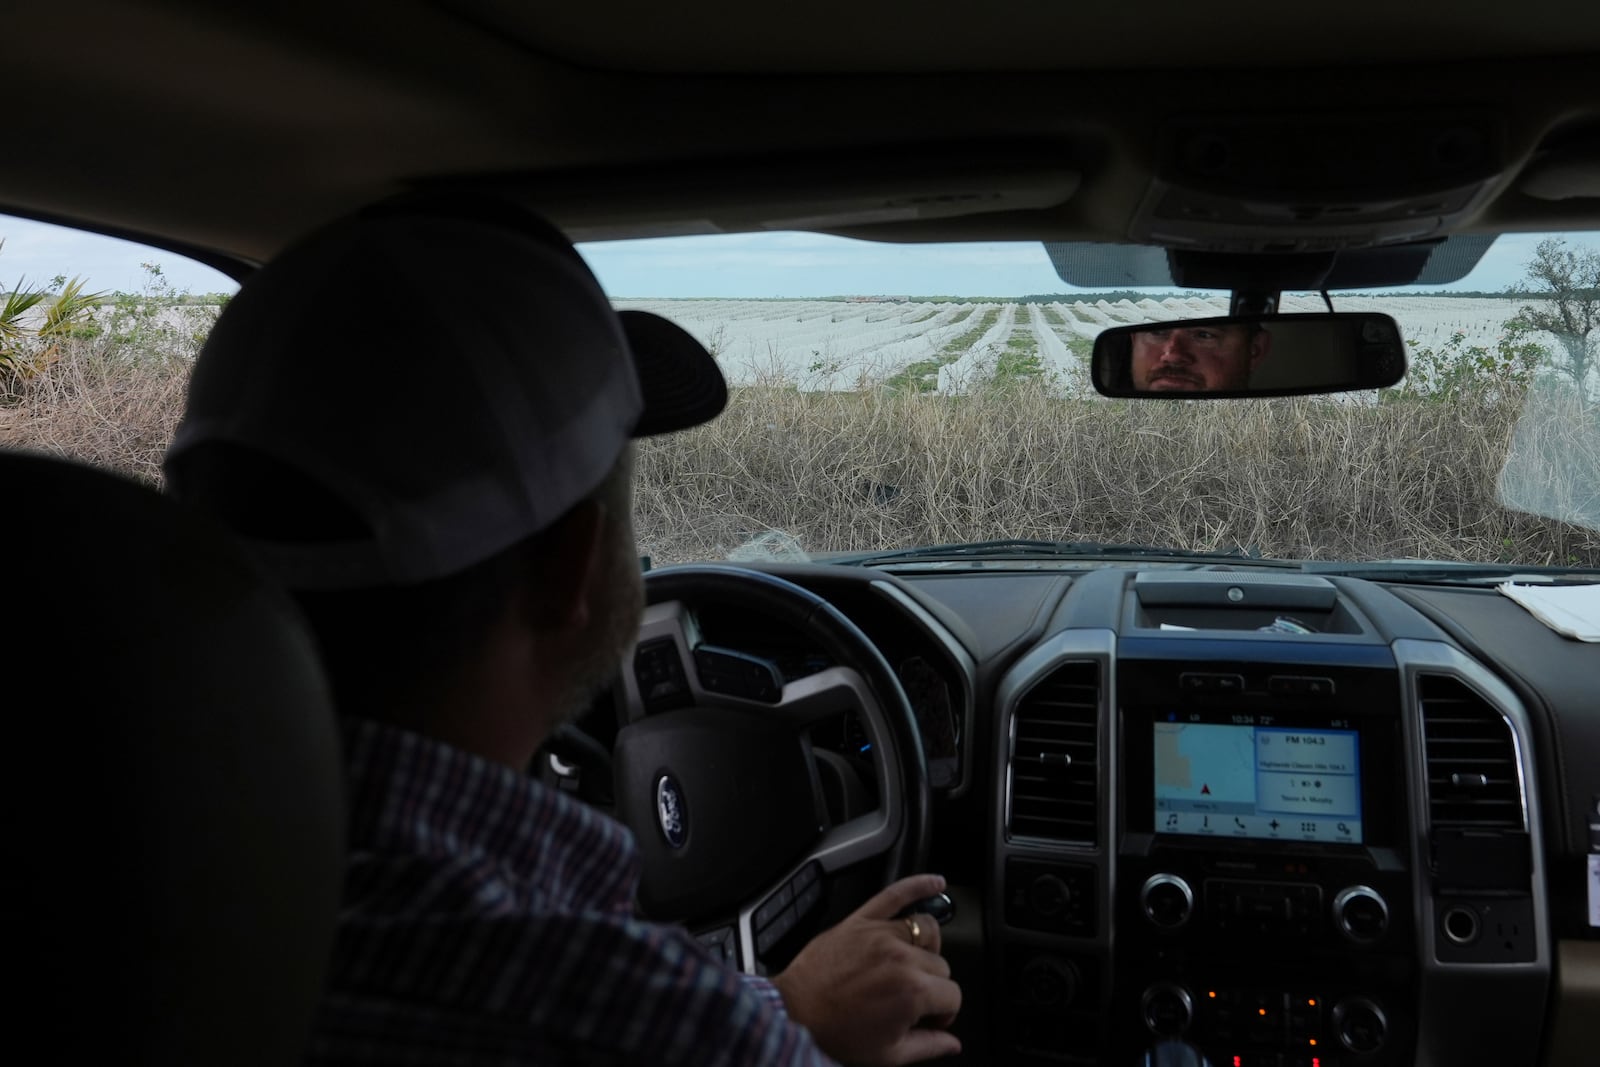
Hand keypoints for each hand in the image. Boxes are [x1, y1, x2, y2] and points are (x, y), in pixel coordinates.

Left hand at [772, 873, 960, 1065]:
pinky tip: (935, 882)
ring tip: (912, 966)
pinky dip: (918, 885)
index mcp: (913, 991)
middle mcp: (901, 957)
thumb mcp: (887, 1054)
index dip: (944, 1012)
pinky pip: (894, 894)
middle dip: (933, 985)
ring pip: (927, 931)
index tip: (931, 1019)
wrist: (793, 1014)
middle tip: (912, 1001)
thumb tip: (952, 1043)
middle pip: (941, 965)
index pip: (952, 994)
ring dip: (927, 949)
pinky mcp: (861, 921)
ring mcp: (881, 934)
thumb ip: (928, 1047)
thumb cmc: (835, 1032)